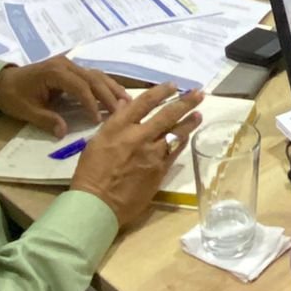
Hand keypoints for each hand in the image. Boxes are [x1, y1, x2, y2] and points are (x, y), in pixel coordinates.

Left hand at [0, 56, 129, 136]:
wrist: (2, 81)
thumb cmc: (14, 96)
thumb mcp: (26, 111)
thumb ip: (47, 120)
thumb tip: (64, 132)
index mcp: (54, 73)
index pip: (80, 88)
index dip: (91, 104)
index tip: (99, 120)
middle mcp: (66, 65)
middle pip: (94, 78)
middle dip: (109, 95)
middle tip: (124, 110)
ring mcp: (70, 64)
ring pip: (97, 75)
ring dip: (112, 88)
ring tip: (127, 101)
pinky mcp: (71, 68)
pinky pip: (92, 75)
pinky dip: (105, 85)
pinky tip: (116, 94)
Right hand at [70, 87, 204, 227]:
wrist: (98, 204)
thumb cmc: (91, 173)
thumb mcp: (97, 141)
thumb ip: (115, 122)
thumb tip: (124, 104)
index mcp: (119, 127)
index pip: (144, 102)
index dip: (161, 91)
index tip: (173, 85)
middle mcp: (139, 136)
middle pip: (167, 114)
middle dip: (185, 102)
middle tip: (198, 93)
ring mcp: (152, 153)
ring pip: (177, 133)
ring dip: (189, 122)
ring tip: (199, 113)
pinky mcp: (160, 170)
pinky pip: (176, 151)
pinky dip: (182, 141)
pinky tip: (187, 136)